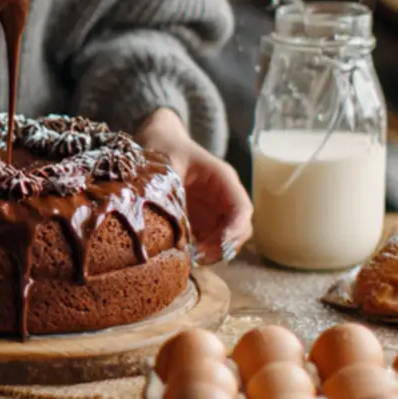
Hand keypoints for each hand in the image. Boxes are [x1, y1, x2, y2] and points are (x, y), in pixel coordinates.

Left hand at [135, 108, 252, 265]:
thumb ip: (170, 189)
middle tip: (198, 255)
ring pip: (226, 238)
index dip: (235, 230)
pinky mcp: (201, 219)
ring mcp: (213, 209)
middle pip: (239, 228)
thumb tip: (171, 219)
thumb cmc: (162, 148)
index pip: (242, 208)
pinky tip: (183, 255)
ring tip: (190, 258)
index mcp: (222, 178)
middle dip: (223, 245)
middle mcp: (223, 196)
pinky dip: (201, 251)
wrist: (155, 140)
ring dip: (213, 252)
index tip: (220, 243)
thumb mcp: (164, 165)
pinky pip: (209, 240)